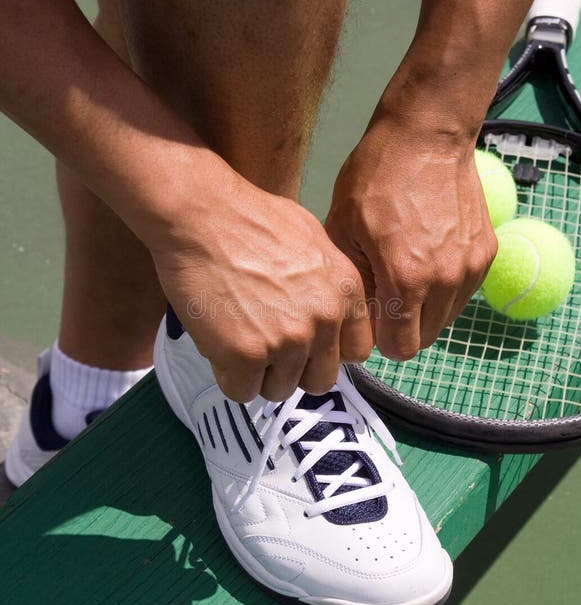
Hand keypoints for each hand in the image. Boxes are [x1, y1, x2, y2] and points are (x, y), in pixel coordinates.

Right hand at [145, 151, 371, 400]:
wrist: (201, 213)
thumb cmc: (248, 217)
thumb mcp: (310, 237)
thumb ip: (325, 280)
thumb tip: (322, 308)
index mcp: (345, 290)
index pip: (354, 352)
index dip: (324, 352)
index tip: (303, 344)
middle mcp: (324, 319)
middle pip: (318, 380)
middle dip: (292, 369)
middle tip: (264, 344)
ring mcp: (287, 340)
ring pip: (278, 389)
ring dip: (257, 372)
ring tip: (236, 335)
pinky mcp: (247, 355)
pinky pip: (241, 391)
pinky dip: (227, 374)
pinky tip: (217, 341)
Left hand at [325, 110, 496, 360]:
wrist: (427, 134)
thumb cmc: (376, 177)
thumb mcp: (343, 229)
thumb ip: (352, 283)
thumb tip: (353, 320)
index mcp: (406, 279)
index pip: (399, 348)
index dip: (378, 340)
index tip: (368, 321)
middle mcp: (445, 280)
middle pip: (423, 340)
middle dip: (400, 330)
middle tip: (382, 300)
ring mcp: (471, 267)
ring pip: (445, 319)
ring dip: (424, 311)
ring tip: (403, 276)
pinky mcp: (487, 252)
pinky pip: (463, 293)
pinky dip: (444, 289)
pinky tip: (426, 259)